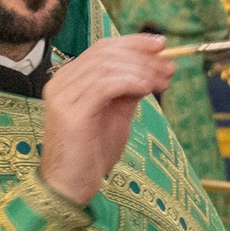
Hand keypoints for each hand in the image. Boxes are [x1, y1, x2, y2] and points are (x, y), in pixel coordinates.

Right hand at [40, 34, 175, 207]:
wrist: (69, 187)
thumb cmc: (91, 155)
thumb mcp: (116, 116)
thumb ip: (128, 91)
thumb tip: (151, 70)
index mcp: (69, 79)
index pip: (102, 48)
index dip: (133, 43)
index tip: (161, 46)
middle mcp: (61, 82)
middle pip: (105, 53)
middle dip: (142, 56)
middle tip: (169, 67)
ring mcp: (63, 95)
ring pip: (107, 66)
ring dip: (141, 70)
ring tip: (162, 81)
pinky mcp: (72, 111)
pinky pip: (105, 85)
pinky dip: (130, 82)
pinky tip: (146, 89)